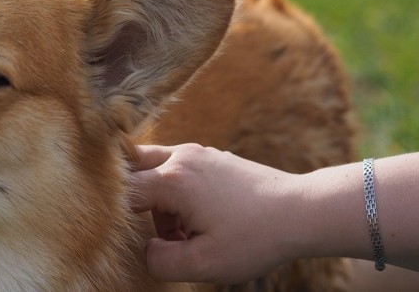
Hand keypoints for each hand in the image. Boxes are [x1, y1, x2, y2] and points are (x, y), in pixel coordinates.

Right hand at [130, 143, 300, 283]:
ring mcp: (199, 153)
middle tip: (154, 230)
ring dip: (159, 201)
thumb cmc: (256, 237)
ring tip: (187, 234)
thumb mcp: (205, 264)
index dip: (116, 216)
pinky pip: (179, 170)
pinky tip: (202, 219)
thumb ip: (162, 261)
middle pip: (133, 168)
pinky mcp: (213, 158)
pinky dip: (178, 194)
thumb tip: (146, 249)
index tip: (124, 236)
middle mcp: (182, 157)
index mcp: (174, 180)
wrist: (303, 211)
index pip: (123, 191)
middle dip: (134, 201)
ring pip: (157, 170)